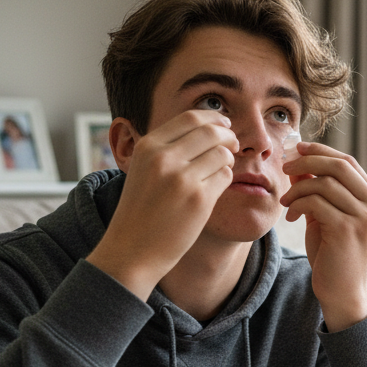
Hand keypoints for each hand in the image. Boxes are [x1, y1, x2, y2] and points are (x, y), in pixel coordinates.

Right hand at [87, 110, 237, 298]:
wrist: (132, 249)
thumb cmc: (141, 211)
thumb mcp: (144, 169)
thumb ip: (167, 148)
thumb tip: (206, 127)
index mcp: (148, 146)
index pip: (190, 117)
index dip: (213, 119)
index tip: (223, 125)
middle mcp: (164, 158)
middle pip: (211, 131)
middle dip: (228, 135)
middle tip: (234, 144)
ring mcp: (182, 178)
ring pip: (222, 153)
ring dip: (228, 159)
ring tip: (220, 170)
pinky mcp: (199, 199)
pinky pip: (226, 176)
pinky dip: (225, 179)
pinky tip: (215, 188)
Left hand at [280, 142, 366, 331]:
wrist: (342, 292)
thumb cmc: (333, 254)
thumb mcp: (325, 216)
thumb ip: (317, 190)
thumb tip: (298, 162)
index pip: (347, 162)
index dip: (320, 151)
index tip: (296, 149)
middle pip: (339, 165)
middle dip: (307, 161)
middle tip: (285, 167)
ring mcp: (364, 216)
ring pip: (324, 182)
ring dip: (298, 188)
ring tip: (286, 202)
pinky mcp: (347, 229)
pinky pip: (316, 202)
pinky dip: (298, 204)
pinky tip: (291, 216)